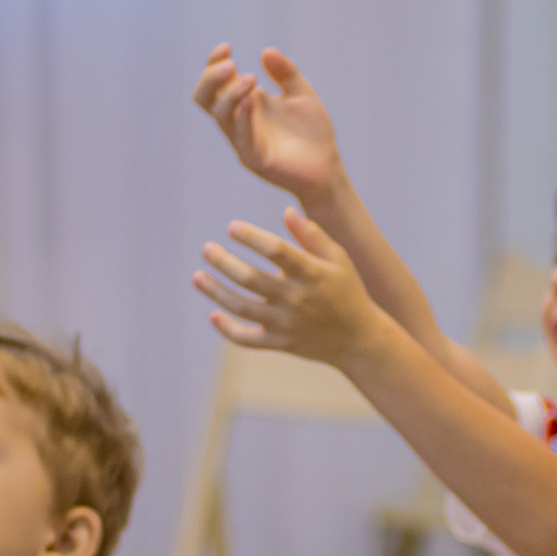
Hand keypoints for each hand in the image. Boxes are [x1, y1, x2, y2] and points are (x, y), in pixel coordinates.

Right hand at [194, 43, 344, 206]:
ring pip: (220, 115)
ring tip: (250, 78)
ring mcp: (243, 140)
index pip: (215, 82)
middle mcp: (238, 120)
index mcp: (245, 102)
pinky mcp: (255, 158)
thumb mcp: (302, 93)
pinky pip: (241, 136)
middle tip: (230, 64)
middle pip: (205, 98)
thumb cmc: (312, 130)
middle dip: (211, 78)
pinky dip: (244, 117)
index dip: (213, 63)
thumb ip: (285, 72)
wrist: (328, 166)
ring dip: (231, 94)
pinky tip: (252, 100)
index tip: (226, 47)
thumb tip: (266, 51)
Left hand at [197, 208, 390, 364]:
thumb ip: (313, 236)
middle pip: (251, 279)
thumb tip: (287, 212)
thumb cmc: (348, 291)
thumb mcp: (339, 259)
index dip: (251, 237)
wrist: (359, 339)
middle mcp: (297, 299)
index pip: (276, 251)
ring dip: (216, 292)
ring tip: (197, 276)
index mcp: (312, 273)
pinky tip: (213, 315)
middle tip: (206, 249)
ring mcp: (287, 324)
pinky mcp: (281, 343)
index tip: (232, 227)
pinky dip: (228, 330)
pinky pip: (248, 339)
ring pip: (243, 308)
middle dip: (224, 262)